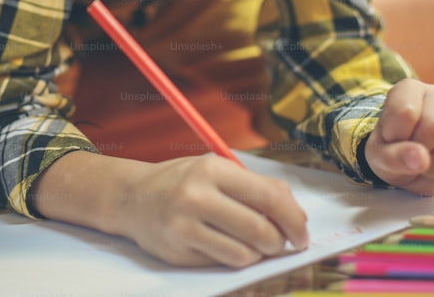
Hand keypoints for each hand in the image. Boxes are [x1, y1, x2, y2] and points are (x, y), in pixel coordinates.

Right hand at [114, 155, 308, 266]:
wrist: (132, 197)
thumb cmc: (184, 181)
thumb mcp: (218, 169)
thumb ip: (258, 187)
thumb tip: (299, 216)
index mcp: (212, 170)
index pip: (269, 197)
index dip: (294, 219)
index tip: (302, 232)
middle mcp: (196, 197)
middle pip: (260, 231)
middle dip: (280, 243)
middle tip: (283, 244)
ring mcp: (184, 227)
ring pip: (244, 255)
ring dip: (257, 254)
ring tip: (253, 244)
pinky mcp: (177, 252)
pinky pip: (222, 264)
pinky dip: (235, 259)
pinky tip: (227, 246)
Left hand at [364, 79, 433, 194]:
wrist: (412, 162)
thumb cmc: (393, 151)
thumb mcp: (380, 156)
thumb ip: (395, 156)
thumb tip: (421, 159)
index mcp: (408, 89)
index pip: (405, 112)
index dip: (398, 137)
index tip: (393, 141)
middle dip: (421, 153)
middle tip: (413, 157)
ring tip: (428, 163)